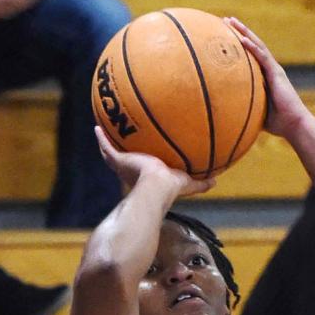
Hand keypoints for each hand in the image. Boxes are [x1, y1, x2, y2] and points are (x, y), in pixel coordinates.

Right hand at [94, 126, 214, 197]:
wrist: (157, 186)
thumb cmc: (172, 187)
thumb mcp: (188, 182)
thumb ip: (200, 182)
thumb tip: (216, 181)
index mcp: (147, 176)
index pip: (143, 169)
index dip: (142, 164)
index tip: (144, 158)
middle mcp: (133, 171)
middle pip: (125, 160)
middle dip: (123, 153)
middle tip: (122, 142)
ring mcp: (124, 165)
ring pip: (112, 152)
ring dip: (108, 142)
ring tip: (103, 130)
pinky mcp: (118, 160)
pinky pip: (107, 146)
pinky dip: (101, 137)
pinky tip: (97, 126)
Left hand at [224, 17, 310, 140]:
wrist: (294, 124)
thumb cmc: (278, 123)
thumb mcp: (256, 112)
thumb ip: (245, 106)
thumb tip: (226, 111)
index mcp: (266, 76)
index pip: (250, 55)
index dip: (239, 43)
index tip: (225, 34)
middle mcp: (270, 69)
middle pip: (253, 45)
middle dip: (239, 31)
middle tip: (225, 20)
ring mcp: (274, 69)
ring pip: (257, 45)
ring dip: (244, 32)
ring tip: (231, 21)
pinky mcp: (276, 74)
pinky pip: (262, 57)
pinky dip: (252, 47)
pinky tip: (242, 38)